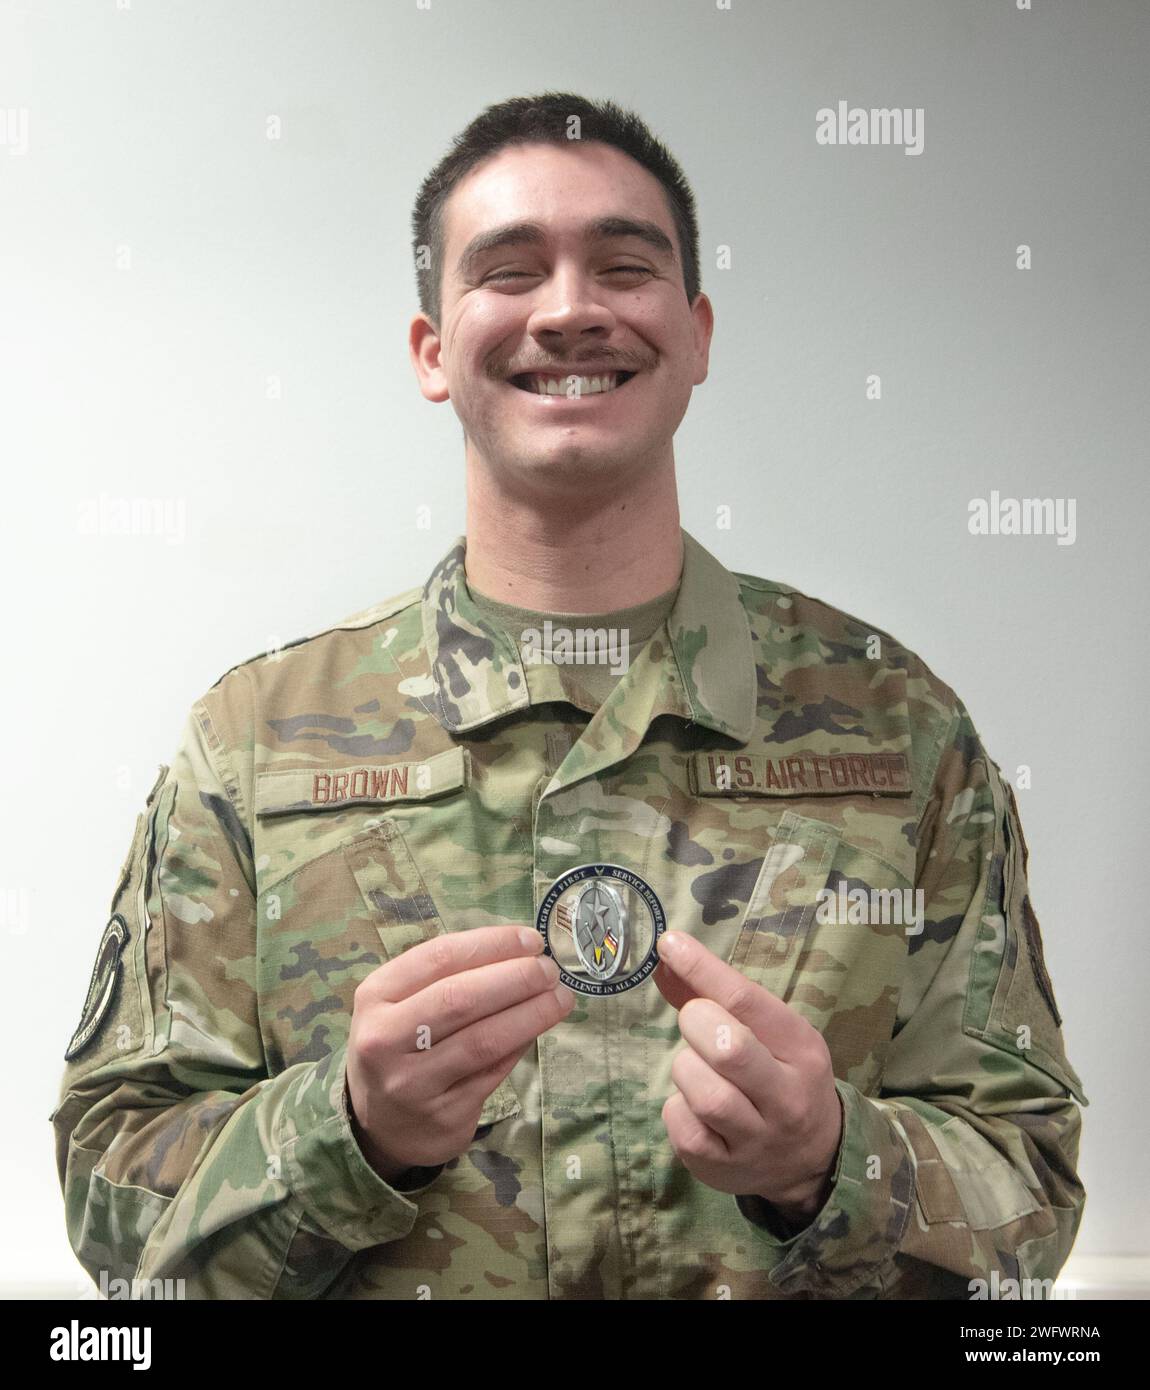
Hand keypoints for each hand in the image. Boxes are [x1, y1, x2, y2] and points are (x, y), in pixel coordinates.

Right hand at [346, 924, 573, 1181]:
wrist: (378, 1125)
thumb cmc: (400, 1045)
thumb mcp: (402, 1004)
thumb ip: (450, 978)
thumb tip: (522, 955)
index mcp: (376, 996)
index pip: (439, 957)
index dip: (492, 944)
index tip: (531, 940)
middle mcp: (386, 1039)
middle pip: (460, 998)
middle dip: (515, 978)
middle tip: (549, 970)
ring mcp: (413, 1082)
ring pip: (483, 1040)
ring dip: (530, 1014)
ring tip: (560, 998)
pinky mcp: (443, 1114)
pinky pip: (493, 1072)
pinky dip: (520, 1046)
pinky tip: (539, 1029)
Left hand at [653, 931, 842, 1223]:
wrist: (813, 1158)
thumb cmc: (782, 1076)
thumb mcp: (770, 1033)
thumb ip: (716, 997)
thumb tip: (665, 957)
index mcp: (801, 1049)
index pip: (747, 1001)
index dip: (702, 968)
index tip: (670, 943)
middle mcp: (787, 1096)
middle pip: (727, 1048)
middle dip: (695, 1023)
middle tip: (693, 1021)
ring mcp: (757, 1138)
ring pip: (704, 1093)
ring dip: (686, 1070)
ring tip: (696, 1068)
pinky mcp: (725, 1168)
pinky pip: (683, 1128)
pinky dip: (677, 1108)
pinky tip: (692, 1105)